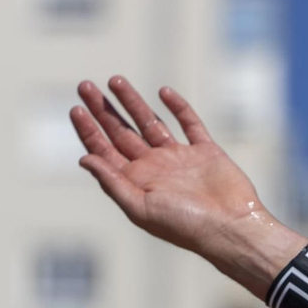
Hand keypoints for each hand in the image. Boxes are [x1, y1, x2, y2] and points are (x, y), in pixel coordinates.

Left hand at [71, 76, 307, 297]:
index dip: (89, 130)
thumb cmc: (185, 226)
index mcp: (136, 183)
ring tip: (114, 80)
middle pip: (121, 133)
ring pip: (150, 122)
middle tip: (84, 86)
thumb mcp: (140, 207)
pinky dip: (178, 107)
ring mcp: (180, 159)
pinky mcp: (205, 152)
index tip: (76, 108)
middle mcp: (155, 169)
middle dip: (103, 110)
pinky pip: (190, 124)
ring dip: (132, 102)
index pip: (104, 151)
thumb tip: (84, 158)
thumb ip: (112, 182)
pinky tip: (163, 91)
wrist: (231, 228)